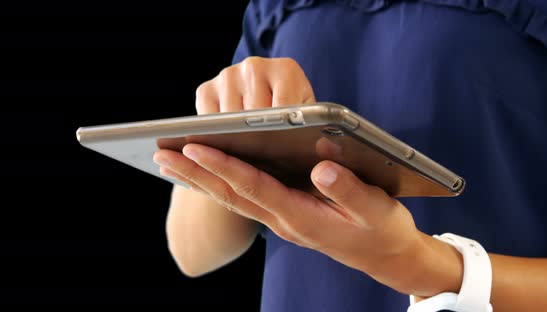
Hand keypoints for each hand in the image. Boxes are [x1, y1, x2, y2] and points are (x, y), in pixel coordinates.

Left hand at [154, 57, 462, 295]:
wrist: (384, 255)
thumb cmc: (380, 229)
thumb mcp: (374, 210)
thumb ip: (348, 189)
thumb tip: (321, 166)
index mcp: (301, 216)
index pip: (254, 187)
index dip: (225, 167)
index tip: (196, 148)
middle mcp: (283, 220)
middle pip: (231, 195)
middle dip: (196, 173)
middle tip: (162, 153)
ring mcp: (280, 219)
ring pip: (232, 198)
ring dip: (200, 180)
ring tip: (170, 162)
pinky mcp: (283, 214)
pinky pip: (244, 198)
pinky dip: (220, 184)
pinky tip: (205, 174)